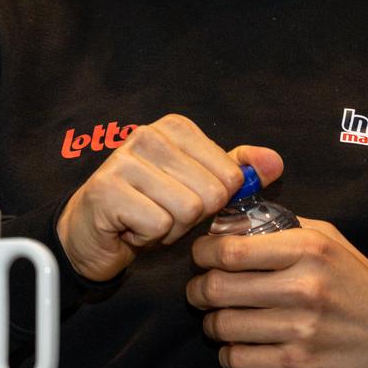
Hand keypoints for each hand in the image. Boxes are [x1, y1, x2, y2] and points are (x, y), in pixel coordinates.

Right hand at [55, 114, 282, 281]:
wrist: (93, 233)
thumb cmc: (148, 207)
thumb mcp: (198, 186)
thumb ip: (236, 172)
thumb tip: (275, 162)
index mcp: (174, 127)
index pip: (229, 175)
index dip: (213, 200)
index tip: (184, 198)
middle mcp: (147, 135)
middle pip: (210, 194)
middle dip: (192, 218)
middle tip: (164, 213)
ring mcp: (123, 161)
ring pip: (186, 210)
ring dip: (171, 230)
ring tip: (147, 220)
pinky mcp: (106, 191)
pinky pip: (158, 226)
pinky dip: (148, 239)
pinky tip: (131, 229)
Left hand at [185, 217, 367, 367]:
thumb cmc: (363, 289)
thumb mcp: (332, 243)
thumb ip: (285, 228)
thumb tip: (232, 221)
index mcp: (309, 250)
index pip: (229, 249)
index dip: (202, 254)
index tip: (201, 258)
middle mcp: (304, 287)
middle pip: (217, 288)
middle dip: (197, 291)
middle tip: (200, 293)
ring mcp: (302, 329)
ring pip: (223, 326)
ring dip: (212, 325)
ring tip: (220, 321)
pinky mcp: (300, 365)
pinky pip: (238, 359)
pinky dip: (228, 355)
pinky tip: (237, 349)